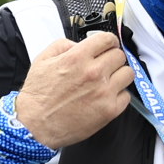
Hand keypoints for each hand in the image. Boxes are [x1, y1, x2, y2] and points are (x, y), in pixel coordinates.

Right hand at [15, 34, 132, 148]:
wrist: (35, 125)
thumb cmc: (38, 96)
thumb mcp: (43, 60)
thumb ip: (64, 45)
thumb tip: (81, 44)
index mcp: (77, 58)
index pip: (107, 39)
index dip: (108, 41)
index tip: (107, 46)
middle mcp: (93, 73)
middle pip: (120, 55)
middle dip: (111, 58)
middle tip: (104, 65)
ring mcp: (104, 91)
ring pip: (128, 73)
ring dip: (119, 75)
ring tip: (107, 80)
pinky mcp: (110, 109)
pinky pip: (126, 95)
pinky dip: (119, 95)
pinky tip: (105, 96)